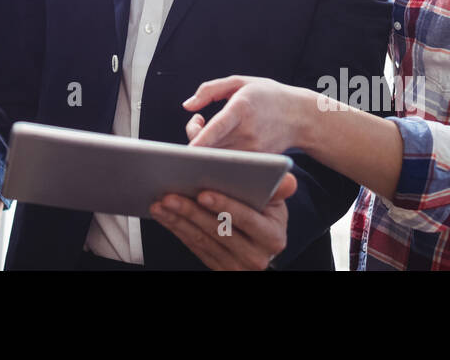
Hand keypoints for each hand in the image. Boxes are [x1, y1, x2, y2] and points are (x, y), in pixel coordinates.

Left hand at [150, 173, 296, 269]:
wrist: (262, 242)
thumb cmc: (265, 212)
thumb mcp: (275, 200)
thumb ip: (277, 189)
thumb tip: (288, 180)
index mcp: (272, 236)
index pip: (246, 220)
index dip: (225, 206)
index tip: (203, 194)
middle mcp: (257, 256)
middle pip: (218, 231)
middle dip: (191, 212)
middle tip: (170, 195)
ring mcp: (237, 266)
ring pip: (202, 240)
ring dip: (178, 221)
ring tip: (161, 202)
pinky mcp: (220, 269)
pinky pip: (194, 248)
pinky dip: (177, 229)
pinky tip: (164, 215)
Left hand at [182, 75, 306, 153]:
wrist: (300, 116)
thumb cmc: (267, 96)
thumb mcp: (240, 83)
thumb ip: (209, 90)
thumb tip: (187, 106)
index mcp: (242, 108)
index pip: (218, 127)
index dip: (201, 139)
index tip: (187, 148)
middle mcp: (247, 132)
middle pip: (211, 147)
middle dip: (194, 137)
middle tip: (197, 121)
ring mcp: (253, 150)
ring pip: (218, 158)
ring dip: (204, 147)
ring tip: (207, 128)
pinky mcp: (257, 162)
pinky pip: (230, 164)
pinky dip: (218, 155)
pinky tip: (219, 142)